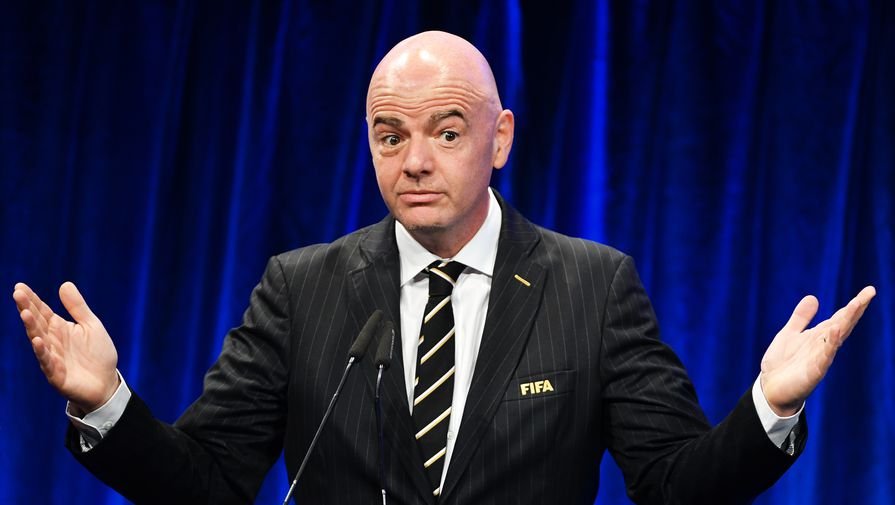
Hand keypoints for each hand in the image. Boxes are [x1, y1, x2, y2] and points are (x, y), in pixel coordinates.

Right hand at [13, 282, 118, 412]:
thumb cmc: (97, 354)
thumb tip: (64, 284)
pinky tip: (38, 341)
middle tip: (17, 293)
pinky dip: (42, 352)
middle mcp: (52, 341)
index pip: (42, 311)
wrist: (106, 383)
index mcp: (59, 328)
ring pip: (38, 340)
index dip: (32, 299)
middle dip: (27, 308)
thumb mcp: (91, 325)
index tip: (20, 286)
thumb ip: (78, 307)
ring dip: (31, 327)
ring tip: (25, 313)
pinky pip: (47, 362)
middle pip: (37, 322)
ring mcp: (52, 357)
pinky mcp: (56, 375)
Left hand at [760, 286, 875, 415]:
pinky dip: (830, 344)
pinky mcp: (813, 371)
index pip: (840, 317)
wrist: (771, 389)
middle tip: (869, 293)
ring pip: (837, 337)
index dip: (854, 304)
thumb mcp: (790, 333)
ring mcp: (820, 358)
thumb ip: (801, 317)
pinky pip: (824, 356)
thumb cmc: (782, 363)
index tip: (869, 290)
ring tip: (856, 305)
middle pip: (843, 324)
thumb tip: (813, 297)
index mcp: (818, 336)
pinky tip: (835, 331)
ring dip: (846, 321)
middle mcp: (823, 345)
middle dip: (855, 309)